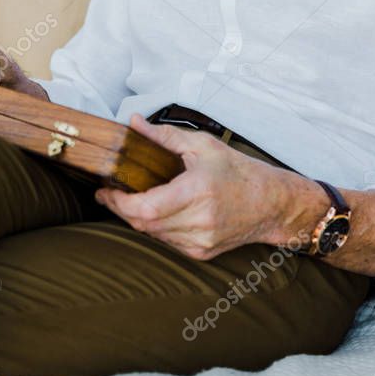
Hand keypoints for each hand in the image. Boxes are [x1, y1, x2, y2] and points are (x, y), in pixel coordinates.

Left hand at [94, 114, 323, 258]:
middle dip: (121, 209)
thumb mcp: (202, 145)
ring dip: (137, 219)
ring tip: (131, 199)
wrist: (269, 202)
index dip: (119, 202)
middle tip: (110, 192)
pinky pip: (167, 241)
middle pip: (143, 224)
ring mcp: (200, 241)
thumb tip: (134, 123)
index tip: (105, 189)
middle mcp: (199, 221)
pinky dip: (156, 227)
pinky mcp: (201, 252)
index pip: (145, 208)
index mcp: (197, 192)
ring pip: (153, 235)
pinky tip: (157, 212)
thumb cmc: (238, 171)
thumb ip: (164, 136)